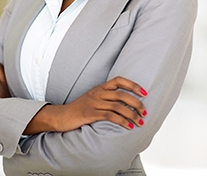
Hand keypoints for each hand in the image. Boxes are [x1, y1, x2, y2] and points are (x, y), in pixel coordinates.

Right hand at [24, 76, 147, 133]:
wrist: (61, 117)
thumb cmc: (79, 110)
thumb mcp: (92, 99)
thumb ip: (106, 98)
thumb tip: (126, 104)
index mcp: (99, 88)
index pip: (119, 80)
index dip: (133, 85)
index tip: (145, 93)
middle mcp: (97, 93)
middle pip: (122, 94)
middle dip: (137, 103)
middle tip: (145, 113)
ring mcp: (93, 103)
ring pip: (118, 106)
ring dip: (132, 115)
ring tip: (140, 122)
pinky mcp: (90, 113)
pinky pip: (110, 116)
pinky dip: (122, 121)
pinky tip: (128, 126)